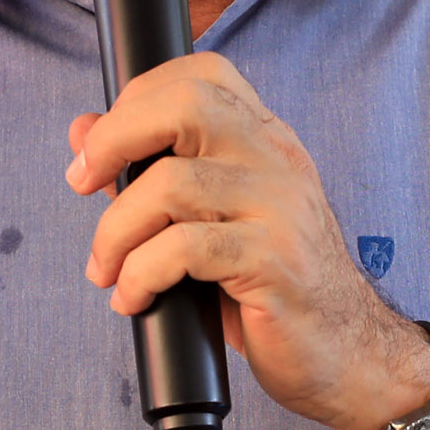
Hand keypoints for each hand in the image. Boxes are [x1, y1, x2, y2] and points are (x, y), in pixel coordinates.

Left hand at [69, 53, 429, 429]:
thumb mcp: (210, 222)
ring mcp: (280, 208)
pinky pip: (183, 249)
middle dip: (114, 141)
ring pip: (170, 184)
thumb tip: (83, 130)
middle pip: (185, 105)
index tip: (101, 146)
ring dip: (115, 232)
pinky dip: (140, 274)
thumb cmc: (271, 289)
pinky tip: (134, 298)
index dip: (138, 96)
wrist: (348, 355)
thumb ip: (150, 173)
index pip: (202, 74)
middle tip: (81, 182)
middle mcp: (277, 161)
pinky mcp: (274, 261)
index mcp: (265, 141)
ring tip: (106, 270)